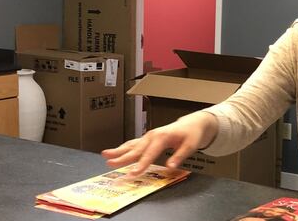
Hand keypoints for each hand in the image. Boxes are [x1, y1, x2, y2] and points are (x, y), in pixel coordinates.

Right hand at [101, 111, 217, 177]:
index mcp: (163, 137)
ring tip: (105, 155)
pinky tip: (114, 152)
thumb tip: (171, 166)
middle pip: (136, 149)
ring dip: (118, 150)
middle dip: (122, 157)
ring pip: (131, 145)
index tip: (133, 173)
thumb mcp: (190, 145)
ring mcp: (149, 136)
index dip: (141, 164)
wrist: (192, 123)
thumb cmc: (191, 134)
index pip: (150, 153)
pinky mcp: (148, 138)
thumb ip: (180, 156)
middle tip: (110, 163)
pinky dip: (123, 148)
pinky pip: (133, 143)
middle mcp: (153, 136)